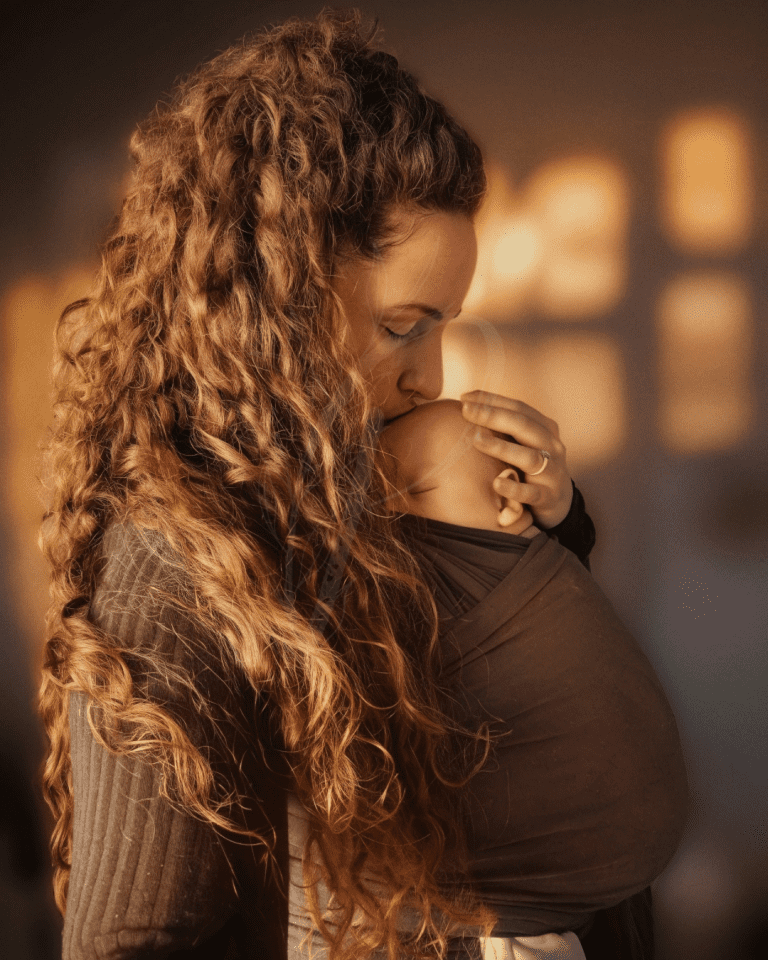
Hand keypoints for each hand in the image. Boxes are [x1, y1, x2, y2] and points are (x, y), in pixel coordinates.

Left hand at [459, 390, 572, 529]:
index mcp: (545, 428)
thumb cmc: (531, 467)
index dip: (492, 400)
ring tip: (476, 440)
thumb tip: (467, 406)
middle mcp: (551, 446)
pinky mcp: (548, 496)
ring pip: (528, 457)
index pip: (518, 408)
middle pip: (523, 425)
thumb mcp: (524, 443)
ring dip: (501, 447)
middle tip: (465, 410)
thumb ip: (504, 428)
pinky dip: (514, 488)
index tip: (464, 398)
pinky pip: (530, 493)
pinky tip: (496, 483)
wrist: (559, 501)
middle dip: (493, 416)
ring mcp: (552, 471)